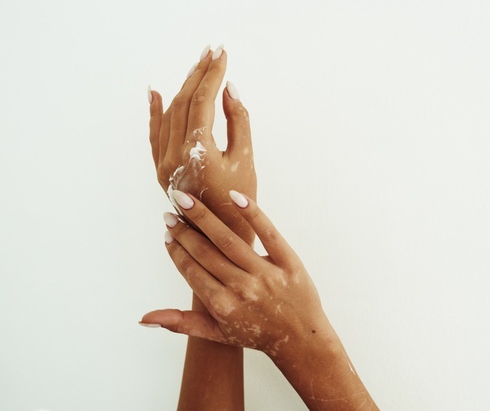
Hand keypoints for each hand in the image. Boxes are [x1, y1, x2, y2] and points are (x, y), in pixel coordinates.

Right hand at [142, 190, 379, 409]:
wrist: (300, 340)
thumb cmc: (255, 334)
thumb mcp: (217, 333)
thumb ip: (181, 323)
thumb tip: (143, 319)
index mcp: (221, 305)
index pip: (191, 270)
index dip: (176, 250)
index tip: (167, 234)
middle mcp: (241, 288)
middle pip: (205, 251)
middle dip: (184, 230)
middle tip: (170, 212)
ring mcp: (266, 274)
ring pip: (229, 239)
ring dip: (204, 217)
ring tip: (187, 200)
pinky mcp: (288, 262)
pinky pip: (268, 233)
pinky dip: (252, 213)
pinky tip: (234, 196)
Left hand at [148, 46, 255, 242]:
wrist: (218, 239)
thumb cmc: (238, 203)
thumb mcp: (245, 161)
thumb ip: (237, 122)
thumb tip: (229, 90)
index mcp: (198, 153)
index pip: (203, 100)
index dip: (213, 74)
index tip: (223, 54)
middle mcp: (174, 155)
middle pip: (184, 102)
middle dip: (199, 73)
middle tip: (212, 51)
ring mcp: (163, 162)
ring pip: (169, 113)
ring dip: (183, 87)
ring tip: (196, 66)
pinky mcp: (161, 169)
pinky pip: (155, 133)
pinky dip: (155, 112)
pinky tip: (155, 93)